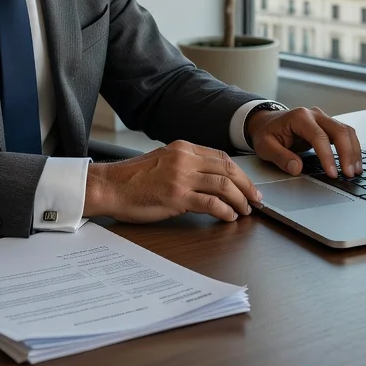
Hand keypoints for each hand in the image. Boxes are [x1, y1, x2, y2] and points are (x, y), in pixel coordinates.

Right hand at [83, 140, 262, 223]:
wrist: (110, 186)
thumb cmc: (132, 179)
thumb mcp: (162, 161)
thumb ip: (185, 165)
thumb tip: (209, 178)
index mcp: (182, 148)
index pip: (221, 157)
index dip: (239, 172)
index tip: (248, 185)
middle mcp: (185, 159)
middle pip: (227, 169)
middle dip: (246, 186)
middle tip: (255, 200)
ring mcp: (181, 177)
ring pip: (223, 185)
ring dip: (239, 200)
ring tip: (245, 211)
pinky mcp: (177, 196)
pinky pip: (211, 203)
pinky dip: (224, 211)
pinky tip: (229, 218)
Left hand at [246, 106, 361, 179]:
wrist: (267, 122)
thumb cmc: (267, 133)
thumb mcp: (265, 146)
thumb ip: (280, 157)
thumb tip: (297, 168)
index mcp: (299, 117)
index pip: (319, 136)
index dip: (327, 156)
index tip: (332, 173)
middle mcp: (314, 114)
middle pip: (338, 130)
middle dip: (347, 153)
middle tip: (348, 174)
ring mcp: (323, 118)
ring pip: (346, 131)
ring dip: (353, 151)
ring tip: (355, 171)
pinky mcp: (328, 126)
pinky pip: (345, 134)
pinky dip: (352, 148)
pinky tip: (354, 163)